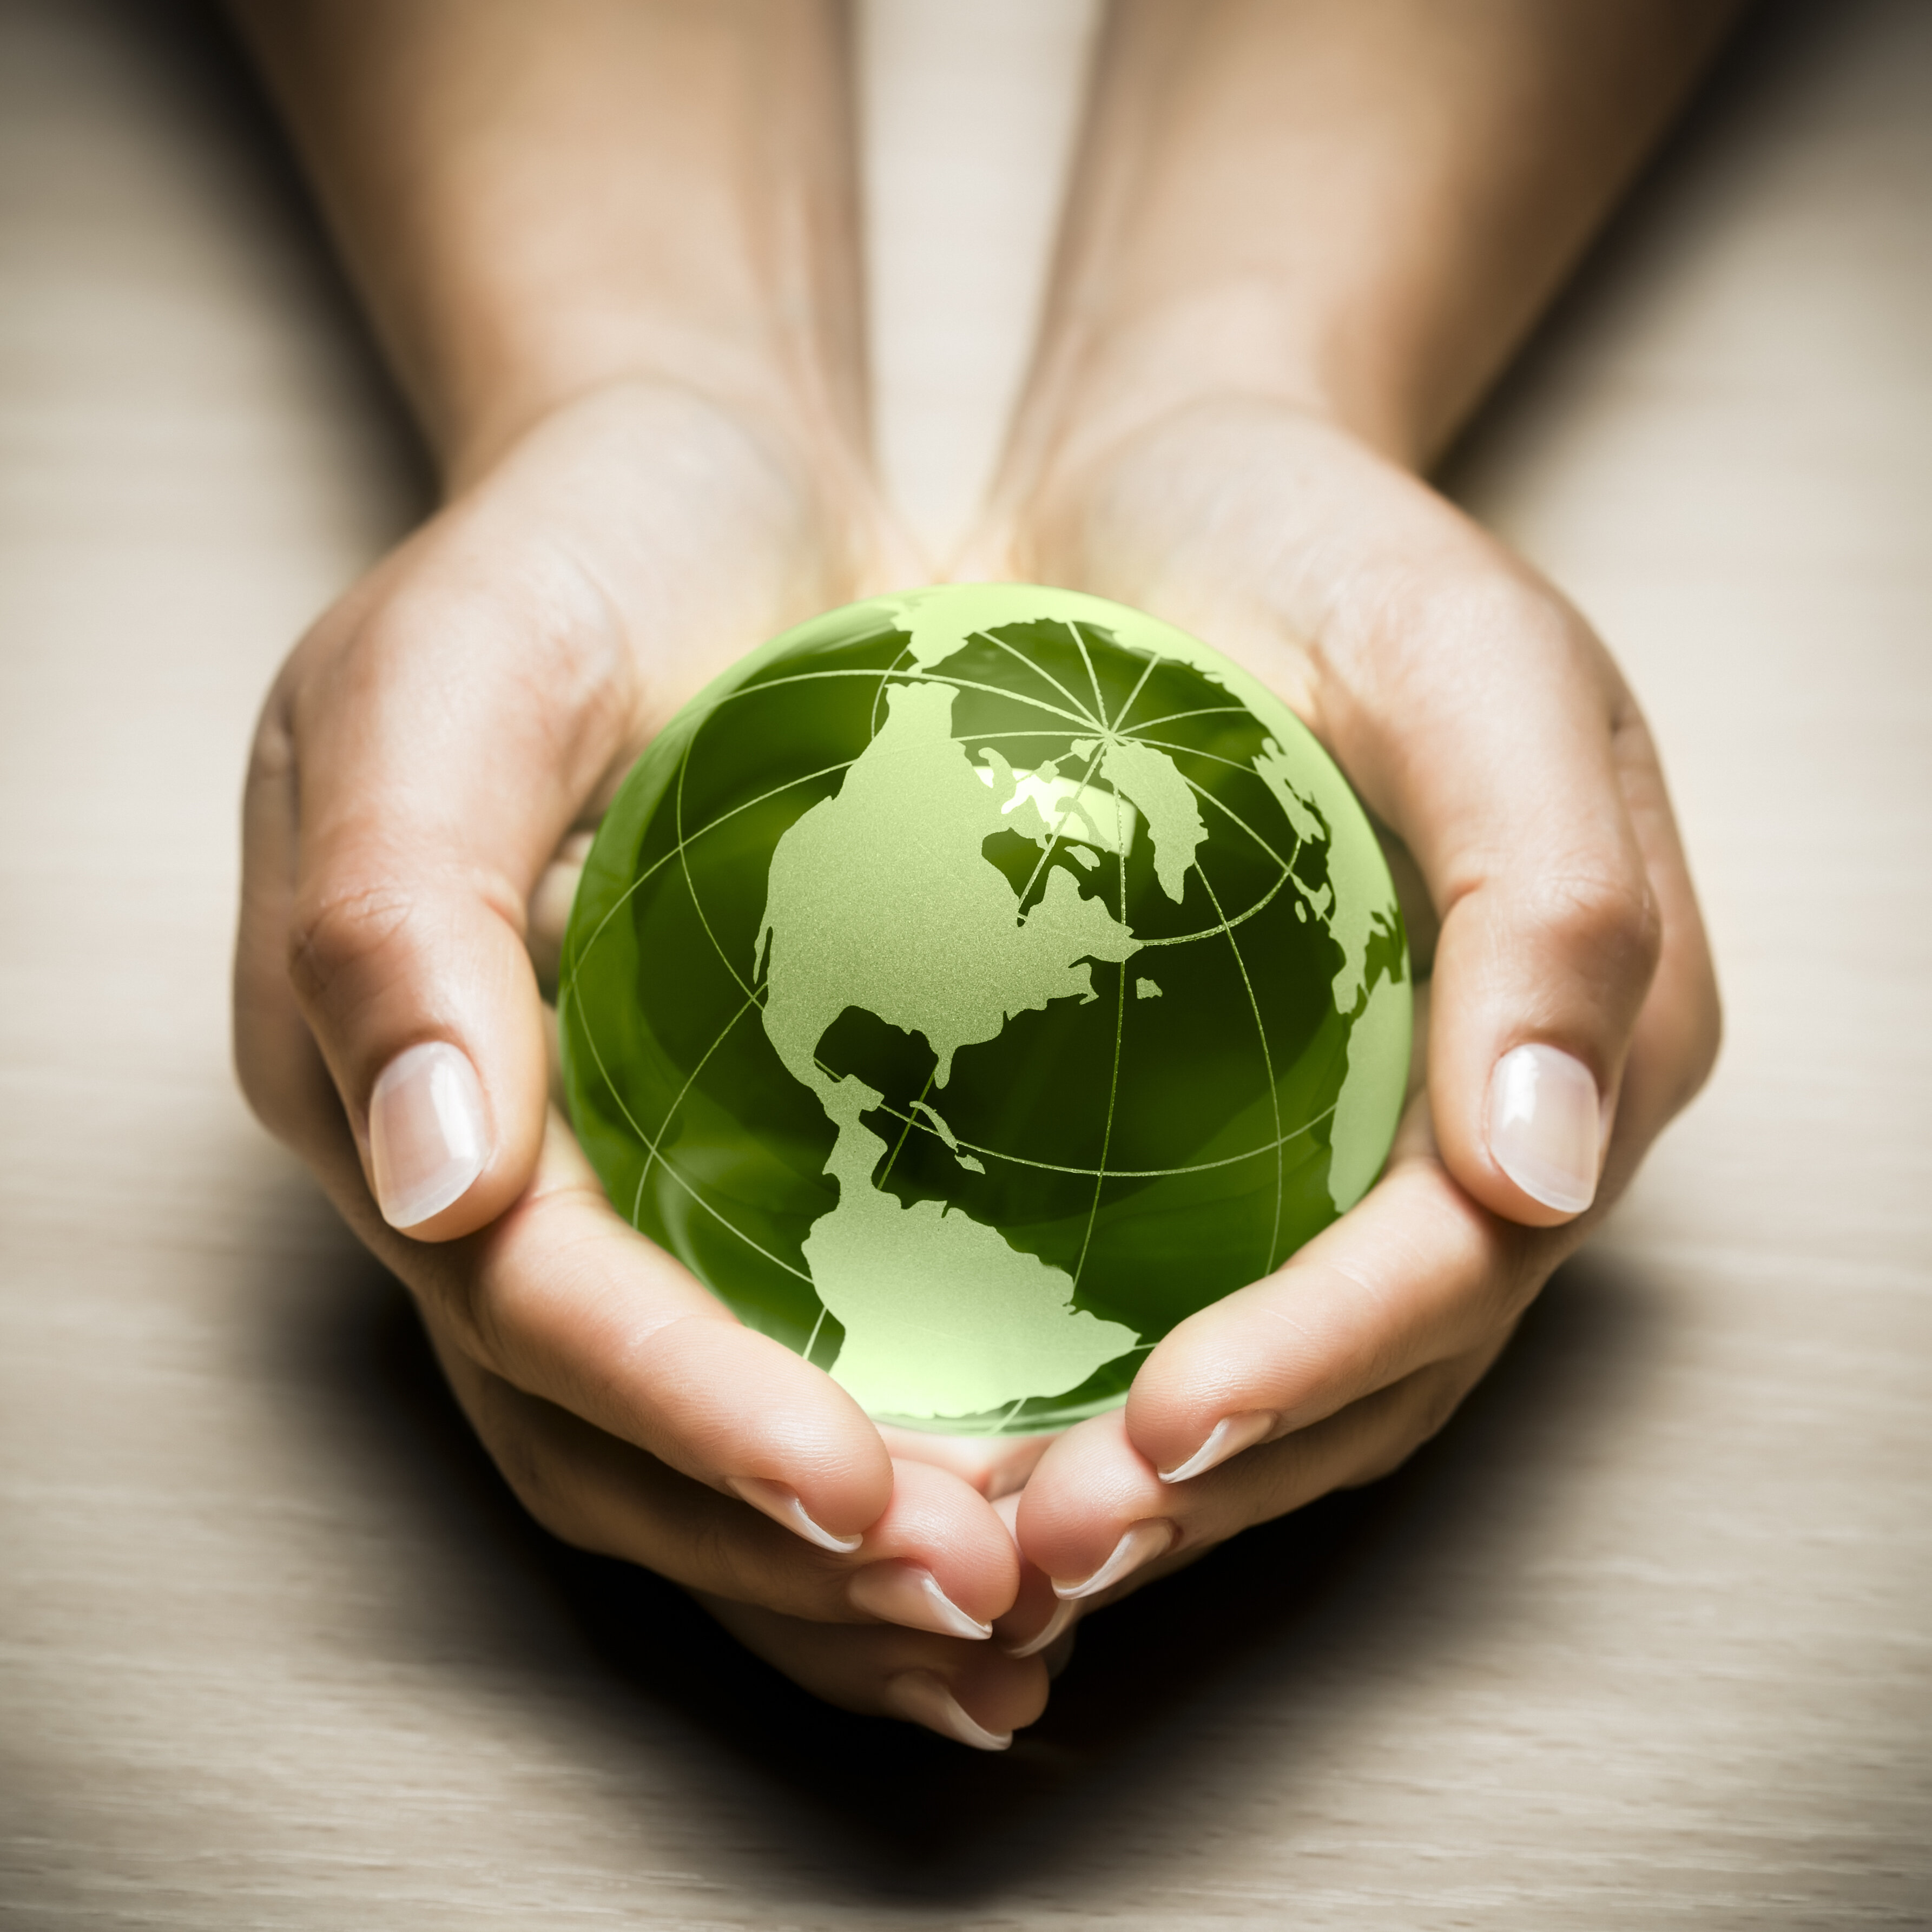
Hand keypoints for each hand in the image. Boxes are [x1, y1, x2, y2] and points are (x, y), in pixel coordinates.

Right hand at [234, 380, 1054, 1742]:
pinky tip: (1013, 1516)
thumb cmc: (567, 551)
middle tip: (985, 1606)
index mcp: (385, 1077)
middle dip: (779, 1545)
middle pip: (604, 1433)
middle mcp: (474, 1162)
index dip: (693, 1423)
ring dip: (833, 1559)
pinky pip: (776, 1349)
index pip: (534, 1312)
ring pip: (680, 1443)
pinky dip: (875, 1460)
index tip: (875, 1497)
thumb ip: (395, 916)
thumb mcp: (447, 672)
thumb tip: (436, 1185)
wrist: (686, 486)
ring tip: (1012, 1626)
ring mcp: (594, 1167)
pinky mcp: (711, 1147)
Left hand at [976, 397, 1719, 1615]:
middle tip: (1044, 1545)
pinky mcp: (1241, 1116)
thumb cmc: (1318, 542)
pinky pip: (1179, 1284)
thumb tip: (1551, 1166)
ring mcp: (1364, 1125)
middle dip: (1225, 1477)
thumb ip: (1552, 898)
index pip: (1470, 1260)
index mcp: (1589, 1026)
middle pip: (1381, 1363)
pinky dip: (1085, 1372)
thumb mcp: (1466, 657)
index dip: (1325, 1366)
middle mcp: (1491, 1111)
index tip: (1157, 1434)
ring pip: (1285, 1367)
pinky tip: (965, 1419)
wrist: (1175, 489)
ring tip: (997, 1536)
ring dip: (1152, 1477)